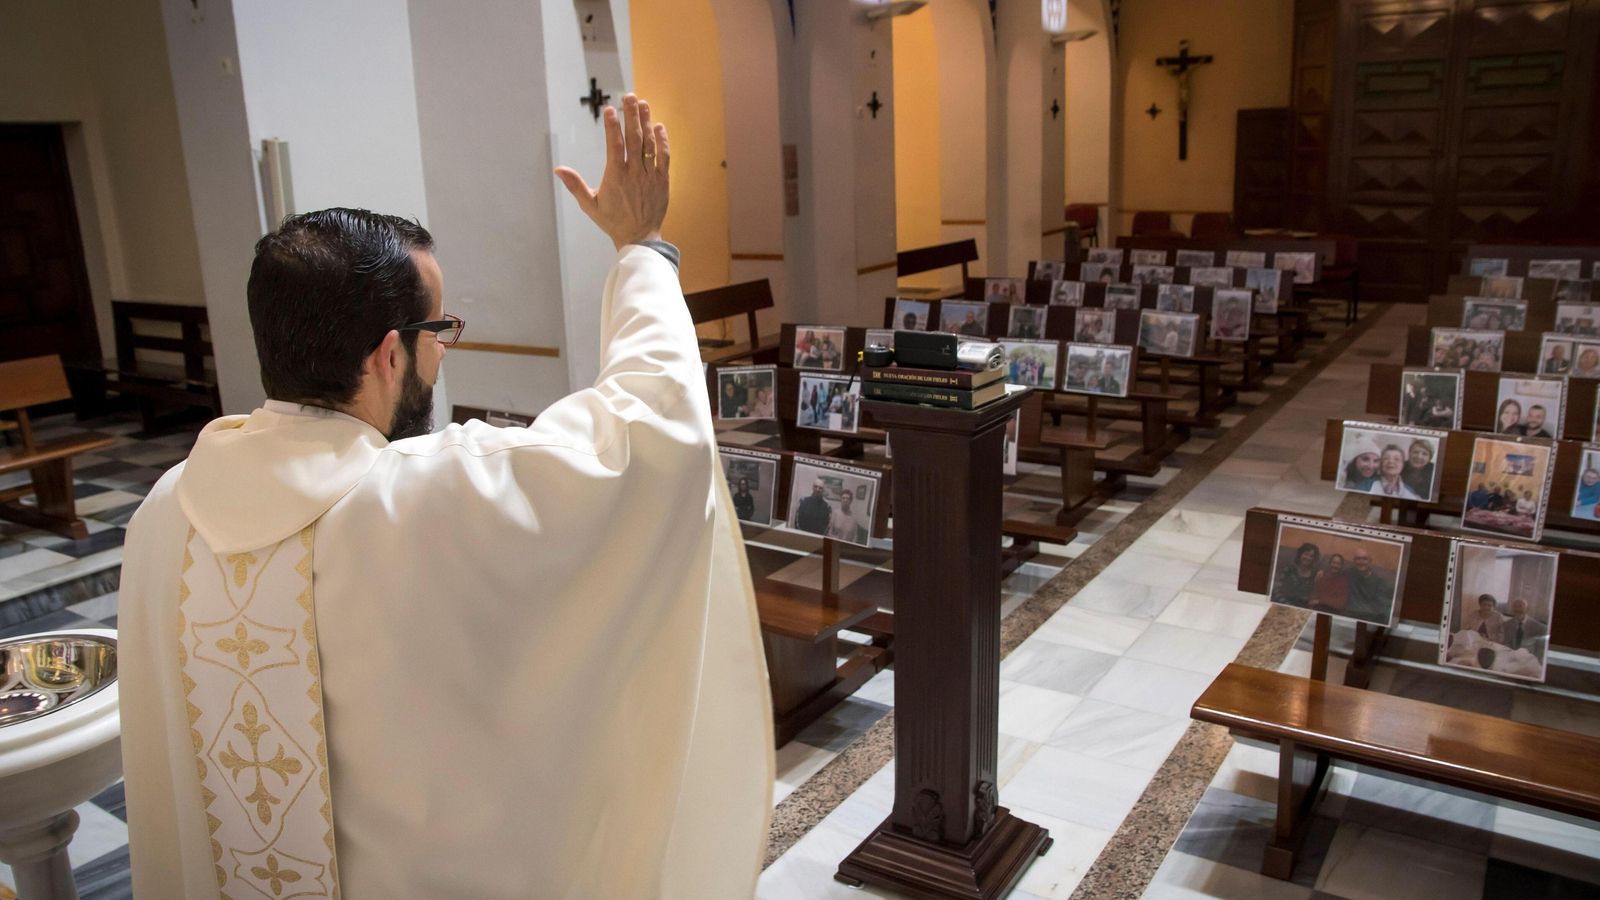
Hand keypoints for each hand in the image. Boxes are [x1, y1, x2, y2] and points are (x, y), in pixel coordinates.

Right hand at [555, 93, 669, 250]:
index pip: (615, 146)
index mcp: (615, 177)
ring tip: (643, 104)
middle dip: (631, 116)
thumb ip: (575, 185)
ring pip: (649, 145)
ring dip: (647, 123)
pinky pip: (664, 157)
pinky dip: (662, 141)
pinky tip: (659, 126)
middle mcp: (634, 174)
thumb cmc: (612, 221)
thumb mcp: (590, 205)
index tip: (610, 110)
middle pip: (634, 139)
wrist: (639, 238)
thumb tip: (558, 169)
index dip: (612, 126)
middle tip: (629, 97)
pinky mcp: (663, 181)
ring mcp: (650, 176)